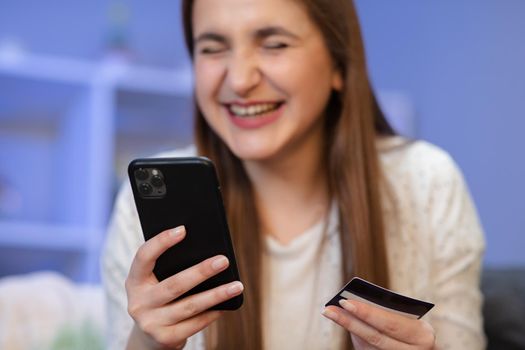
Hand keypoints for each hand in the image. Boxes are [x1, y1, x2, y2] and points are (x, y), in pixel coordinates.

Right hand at [125, 226, 243, 349]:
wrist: (149, 338)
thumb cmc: (160, 297)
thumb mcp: (156, 281)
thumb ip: (170, 266)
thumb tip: (207, 250)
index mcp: (134, 281)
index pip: (144, 257)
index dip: (161, 242)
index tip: (183, 229)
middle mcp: (138, 303)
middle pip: (174, 285)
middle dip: (201, 272)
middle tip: (223, 260)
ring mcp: (150, 323)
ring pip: (190, 306)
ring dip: (216, 295)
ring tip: (237, 286)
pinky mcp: (164, 339)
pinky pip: (194, 324)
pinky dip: (212, 314)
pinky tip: (226, 305)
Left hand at [323, 299, 434, 349]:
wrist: (421, 348)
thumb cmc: (413, 327)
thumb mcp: (409, 319)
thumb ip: (388, 312)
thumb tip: (354, 304)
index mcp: (422, 334)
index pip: (390, 323)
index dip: (366, 312)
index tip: (345, 301)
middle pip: (375, 337)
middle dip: (350, 322)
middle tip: (329, 309)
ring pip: (369, 347)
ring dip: (349, 329)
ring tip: (332, 314)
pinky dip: (357, 338)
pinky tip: (347, 324)